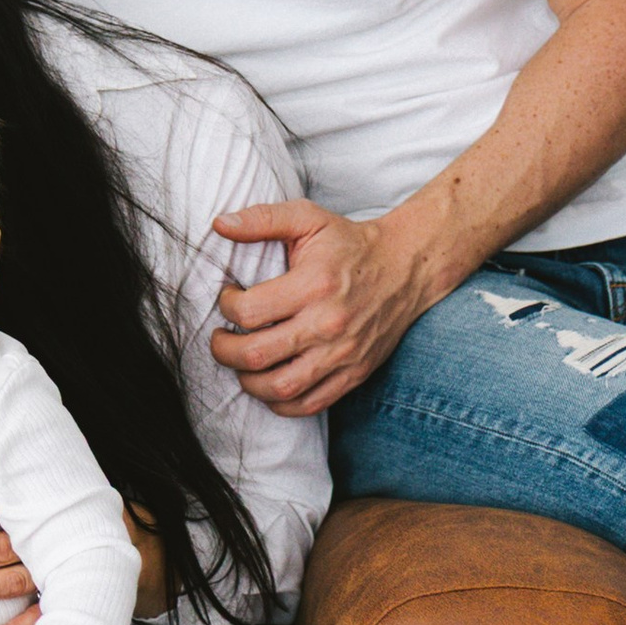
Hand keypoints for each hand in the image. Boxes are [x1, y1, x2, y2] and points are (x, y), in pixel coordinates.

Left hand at [209, 198, 432, 415]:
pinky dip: (280, 403)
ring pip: (280, 388)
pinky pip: (309, 405)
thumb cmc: (350, 243)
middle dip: (224, 350)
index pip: (249, 312)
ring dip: (247, 381)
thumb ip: (262, 219)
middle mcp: (328, 324)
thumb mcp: (308, 219)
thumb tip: (219, 224)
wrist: (406, 267)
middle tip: (221, 337)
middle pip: (257, 355)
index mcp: (314, 284)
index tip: (229, 298)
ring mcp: (343, 354)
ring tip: (241, 362)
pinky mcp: (354, 374)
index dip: (227, 307)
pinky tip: (268, 385)